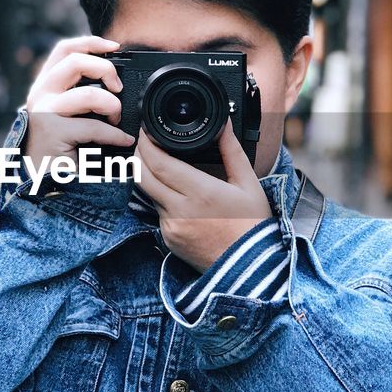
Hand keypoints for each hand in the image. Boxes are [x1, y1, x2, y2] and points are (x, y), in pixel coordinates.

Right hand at [21, 35, 134, 164]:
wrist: (44, 181)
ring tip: (117, 120)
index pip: (64, 49)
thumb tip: (114, 80)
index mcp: (45, 85)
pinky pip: (94, 127)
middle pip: (75, 61)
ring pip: (89, 94)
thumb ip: (82, 93)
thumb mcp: (70, 113)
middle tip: (118, 89)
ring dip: (112, 107)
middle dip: (105, 70)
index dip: (90, 42)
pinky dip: (116, 134)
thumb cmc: (63, 146)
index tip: (115, 46)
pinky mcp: (54, 132)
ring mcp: (45, 112)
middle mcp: (41, 94)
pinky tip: (123, 140)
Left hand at [135, 123, 272, 273]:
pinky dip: (161, 199)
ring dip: (148, 176)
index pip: (159, 163)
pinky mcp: (168, 239)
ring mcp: (171, 227)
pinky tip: (173, 193)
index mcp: (201, 192)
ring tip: (157, 162)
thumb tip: (224, 124)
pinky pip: (157, 213)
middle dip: (138, 155)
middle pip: (142, 176)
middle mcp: (180, 210)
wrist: (250, 267)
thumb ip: (231, 150)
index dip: (147, 144)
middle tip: (143, 142)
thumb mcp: (248, 183)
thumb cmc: (252, 224)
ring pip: (148, 194)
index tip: (146, 131)